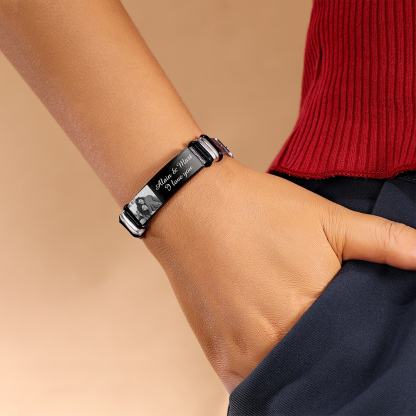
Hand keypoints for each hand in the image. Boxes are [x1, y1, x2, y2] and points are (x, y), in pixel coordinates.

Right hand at [143, 157, 415, 393]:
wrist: (192, 205)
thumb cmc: (255, 209)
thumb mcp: (326, 217)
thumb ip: (384, 242)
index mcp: (312, 310)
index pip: (357, 351)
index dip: (361, 339)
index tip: (354, 328)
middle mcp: (277, 342)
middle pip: (322, 370)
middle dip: (330, 353)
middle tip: (317, 321)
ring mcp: (244, 355)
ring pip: (289, 381)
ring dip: (298, 364)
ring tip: (292, 327)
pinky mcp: (219, 357)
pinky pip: (254, 384)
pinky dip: (269, 371)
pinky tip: (271, 341)